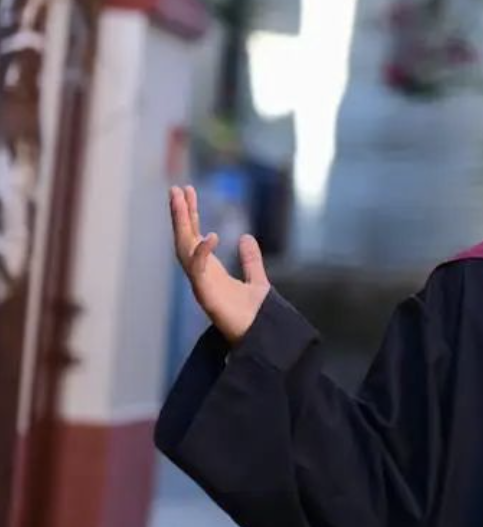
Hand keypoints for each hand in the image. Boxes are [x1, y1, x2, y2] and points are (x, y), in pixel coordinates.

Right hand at [170, 185, 269, 344]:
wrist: (261, 338)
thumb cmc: (255, 315)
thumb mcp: (257, 280)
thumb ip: (251, 260)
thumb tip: (245, 238)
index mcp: (211, 271)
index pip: (195, 236)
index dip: (190, 215)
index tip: (188, 192)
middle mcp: (202, 276)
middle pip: (185, 239)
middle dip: (180, 214)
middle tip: (177, 188)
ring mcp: (201, 285)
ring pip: (185, 249)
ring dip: (182, 224)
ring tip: (180, 199)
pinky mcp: (207, 296)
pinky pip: (200, 270)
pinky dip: (203, 253)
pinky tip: (209, 235)